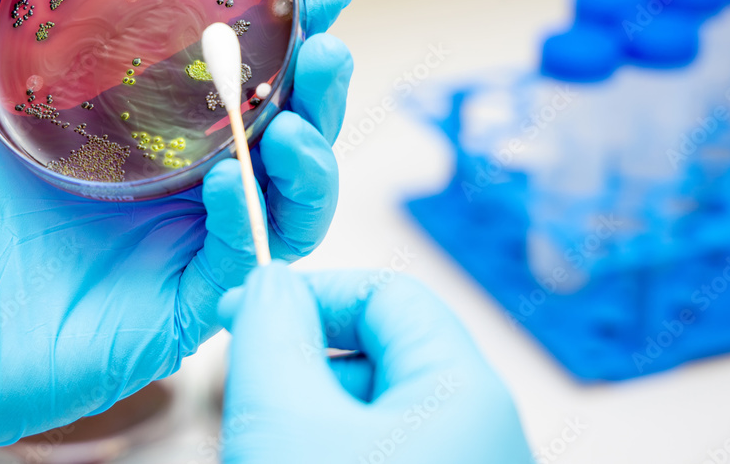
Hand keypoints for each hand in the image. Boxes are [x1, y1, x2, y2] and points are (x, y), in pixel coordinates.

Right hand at [218, 265, 532, 463]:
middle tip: (250, 400)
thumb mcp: (283, 418)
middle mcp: (483, 432)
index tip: (247, 313)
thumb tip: (270, 283)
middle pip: (379, 354)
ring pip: (374, 412)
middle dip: (305, 365)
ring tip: (271, 449)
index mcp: (465, 392)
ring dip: (312, 416)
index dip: (310, 293)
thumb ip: (271, 329)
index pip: (385, 293)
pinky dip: (330, 453)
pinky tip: (294, 463)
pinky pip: (385, 453)